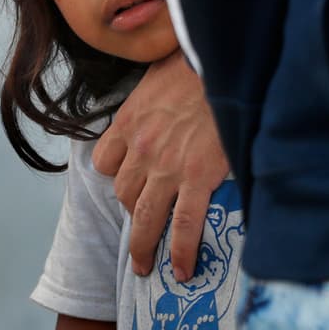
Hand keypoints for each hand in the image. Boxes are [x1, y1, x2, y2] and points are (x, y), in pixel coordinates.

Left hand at [92, 49, 227, 280]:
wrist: (223, 61)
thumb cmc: (197, 59)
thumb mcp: (160, 71)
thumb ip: (155, 93)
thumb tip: (166, 92)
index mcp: (130, 121)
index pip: (105, 161)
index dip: (116, 175)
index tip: (129, 182)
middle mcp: (141, 148)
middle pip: (123, 192)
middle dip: (131, 215)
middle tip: (137, 235)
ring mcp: (166, 166)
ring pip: (144, 216)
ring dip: (144, 245)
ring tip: (147, 265)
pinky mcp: (196, 178)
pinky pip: (183, 224)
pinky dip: (180, 251)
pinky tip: (183, 270)